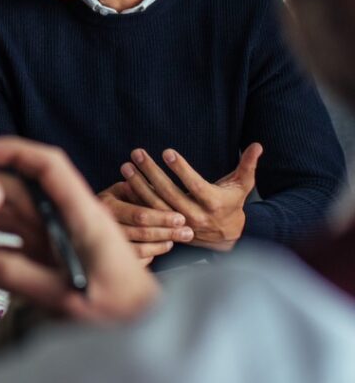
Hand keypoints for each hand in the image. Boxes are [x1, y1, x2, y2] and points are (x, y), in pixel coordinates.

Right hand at [0, 137, 159, 322]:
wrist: (148, 332)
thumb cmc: (123, 314)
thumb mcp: (70, 299)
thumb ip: (19, 277)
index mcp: (84, 216)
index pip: (49, 167)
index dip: (13, 151)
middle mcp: (69, 219)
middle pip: (21, 187)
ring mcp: (60, 236)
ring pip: (14, 211)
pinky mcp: (54, 256)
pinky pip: (16, 238)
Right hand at [97, 181, 194, 264]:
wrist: (89, 216)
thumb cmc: (114, 199)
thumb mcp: (121, 189)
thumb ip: (138, 189)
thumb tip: (157, 188)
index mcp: (108, 205)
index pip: (139, 215)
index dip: (161, 218)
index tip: (180, 218)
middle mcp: (106, 226)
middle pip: (142, 233)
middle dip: (167, 232)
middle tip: (188, 233)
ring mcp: (108, 242)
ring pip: (139, 250)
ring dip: (161, 245)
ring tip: (175, 239)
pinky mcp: (113, 256)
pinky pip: (135, 260)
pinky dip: (151, 255)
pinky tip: (163, 246)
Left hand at [120, 144, 262, 250]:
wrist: (227, 237)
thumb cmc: (232, 204)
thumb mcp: (242, 185)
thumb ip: (248, 165)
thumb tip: (258, 145)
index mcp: (214, 203)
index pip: (195, 185)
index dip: (181, 169)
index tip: (167, 151)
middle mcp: (196, 216)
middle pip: (170, 193)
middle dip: (151, 172)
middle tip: (137, 154)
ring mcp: (181, 224)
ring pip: (156, 204)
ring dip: (138, 185)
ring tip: (126, 166)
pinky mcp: (169, 228)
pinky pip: (150, 213)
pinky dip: (137, 199)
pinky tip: (124, 183)